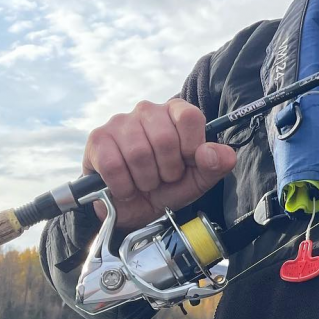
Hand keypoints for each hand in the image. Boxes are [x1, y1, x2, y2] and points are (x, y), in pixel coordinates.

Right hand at [82, 99, 235, 229]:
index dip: (191, 147)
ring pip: (138, 154)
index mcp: (176, 112)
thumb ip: (216, 165)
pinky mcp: (97, 139)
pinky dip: (124, 186)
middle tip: (163, 177)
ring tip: (145, 182)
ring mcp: (119, 122)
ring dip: (146, 181)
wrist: (133, 207)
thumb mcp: (199, 179)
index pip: (190, 117)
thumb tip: (220, 153)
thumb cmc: (168, 186)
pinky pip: (113, 166)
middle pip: (165, 139)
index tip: (186, 163)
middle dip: (168, 170)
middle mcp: (147, 111)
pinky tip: (126, 186)